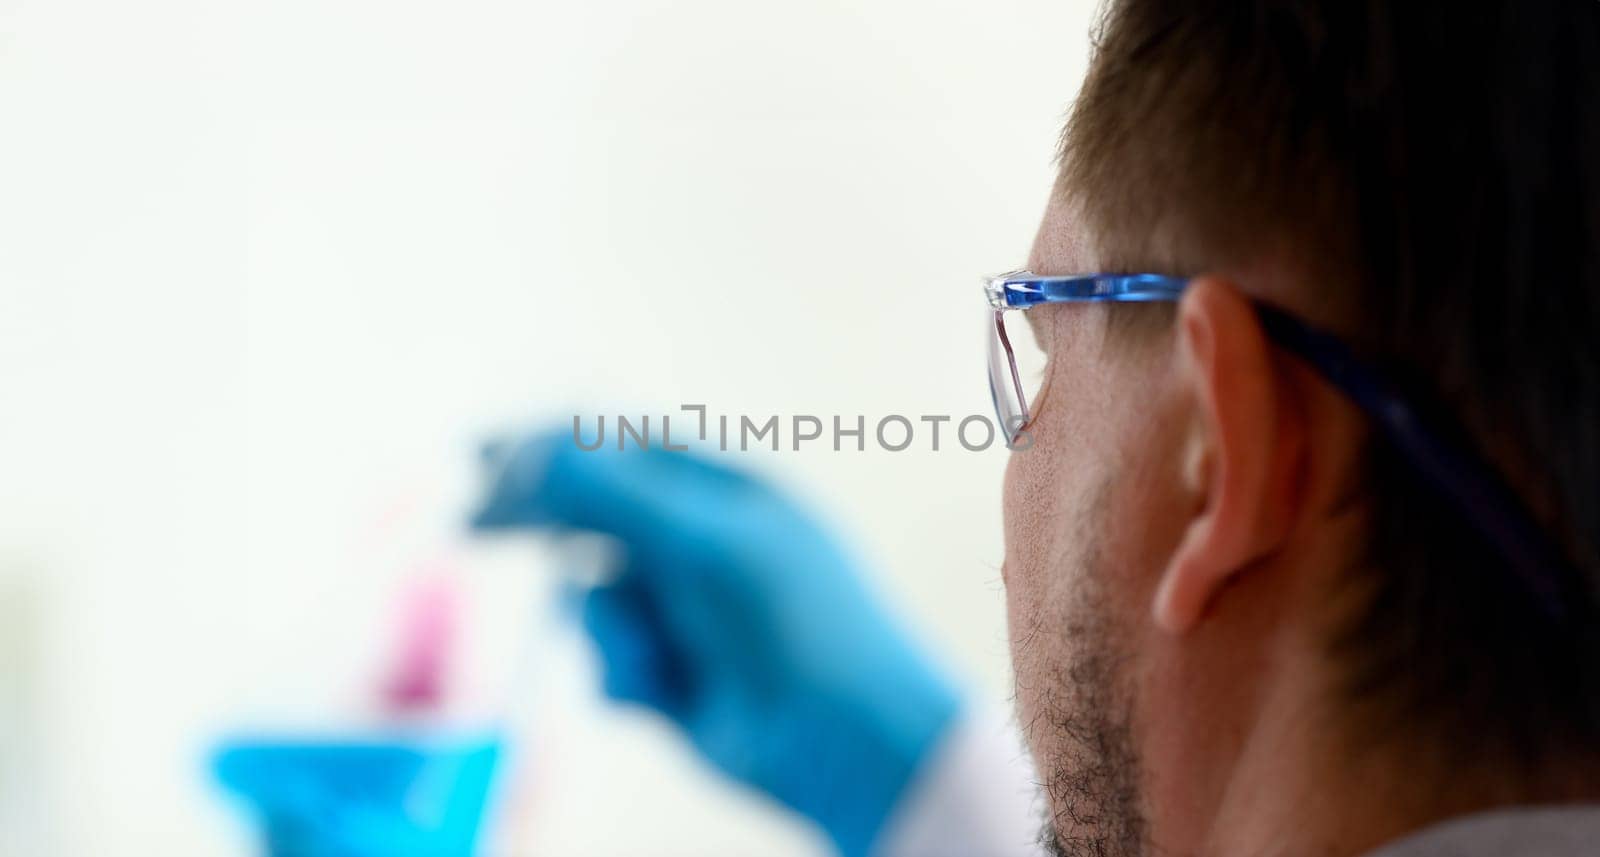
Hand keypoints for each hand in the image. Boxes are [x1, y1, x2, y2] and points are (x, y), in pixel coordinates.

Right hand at [472, 432, 960, 856]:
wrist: (846, 741)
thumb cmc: (795, 620)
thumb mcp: (701, 540)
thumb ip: (611, 491)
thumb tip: (532, 451)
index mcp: (723, 491)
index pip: (617, 449)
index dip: (546, 447)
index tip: (478, 455)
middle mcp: (699, 543)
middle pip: (592, 515)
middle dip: (538, 520)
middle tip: (473, 526)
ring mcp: (683, 609)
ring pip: (592, 596)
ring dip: (609, 627)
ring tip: (656, 658)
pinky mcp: (669, 675)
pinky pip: (607, 660)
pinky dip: (624, 675)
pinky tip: (661, 697)